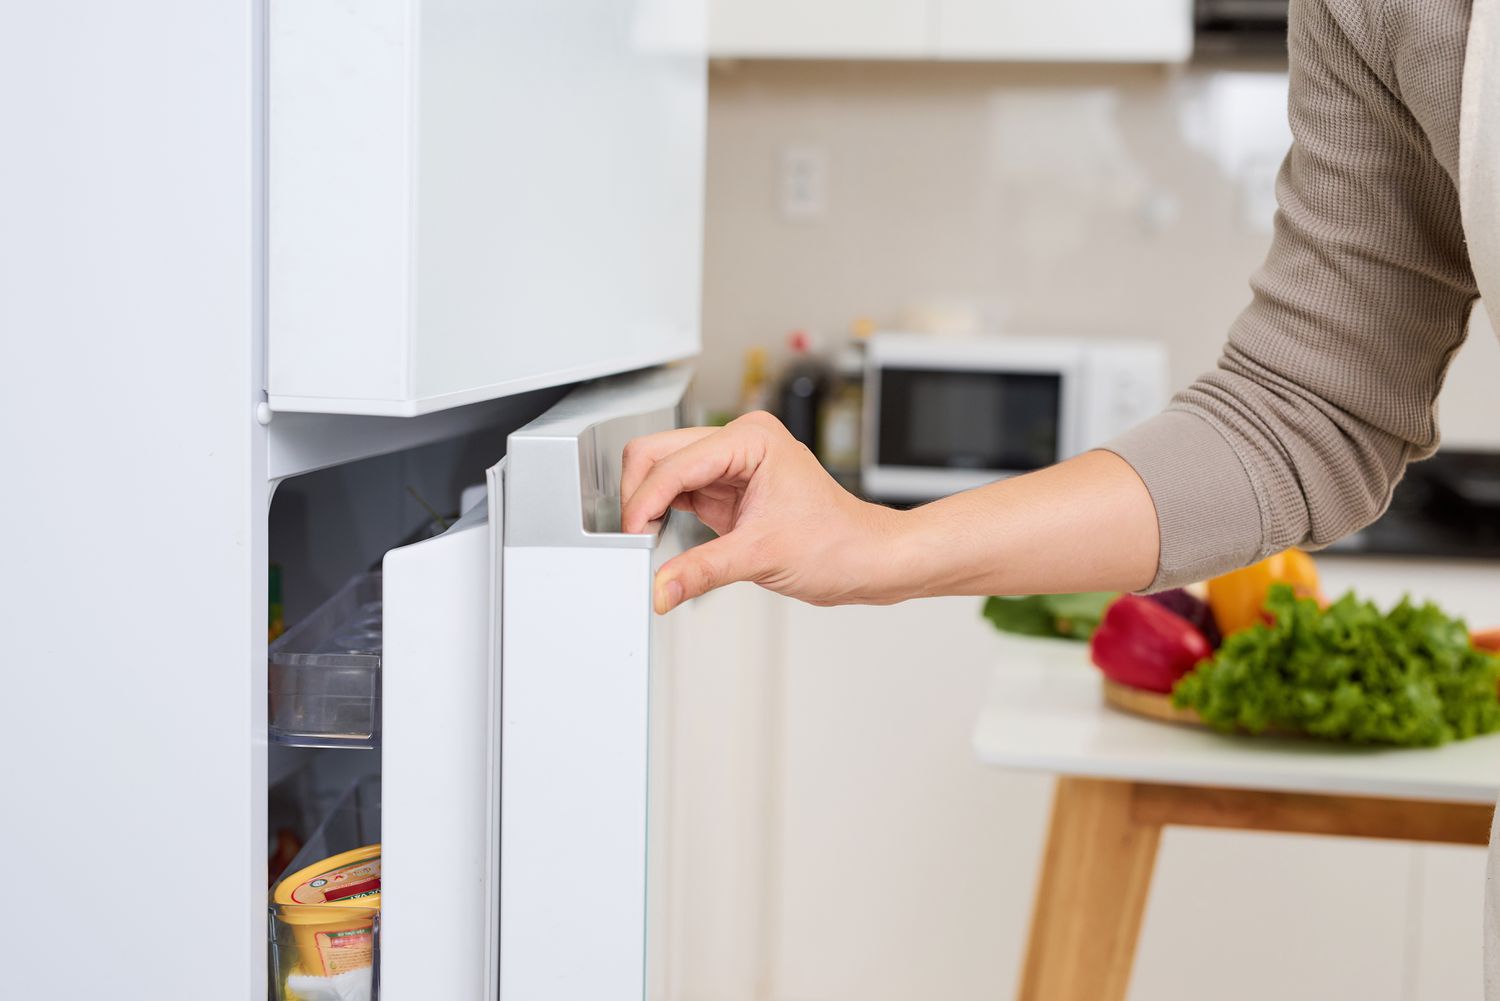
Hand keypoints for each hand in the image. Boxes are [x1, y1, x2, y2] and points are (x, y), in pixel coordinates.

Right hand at [621, 411, 908, 612]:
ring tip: (645, 542)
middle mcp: (739, 442)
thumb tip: (659, 588)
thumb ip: (701, 571)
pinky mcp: (727, 488)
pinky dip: (662, 513)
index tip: (631, 537)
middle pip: (658, 453)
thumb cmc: (838, 543)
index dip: (645, 501)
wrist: (866, 559)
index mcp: (751, 439)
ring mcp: (732, 464)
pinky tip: (659, 537)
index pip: (675, 462)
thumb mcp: (761, 557)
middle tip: (633, 539)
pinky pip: (678, 492)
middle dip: (639, 495)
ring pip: (663, 470)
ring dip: (648, 504)